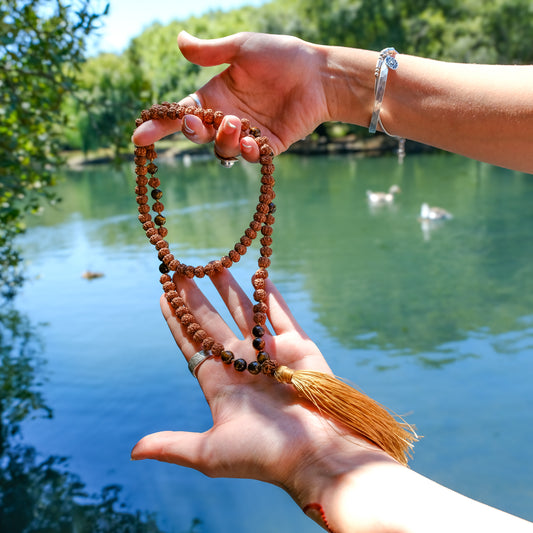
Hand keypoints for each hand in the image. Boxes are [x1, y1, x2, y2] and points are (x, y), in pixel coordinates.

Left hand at [130, 269, 390, 500]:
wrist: (316, 454)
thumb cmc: (263, 455)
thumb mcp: (210, 453)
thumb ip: (173, 445)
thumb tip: (132, 451)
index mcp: (220, 383)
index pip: (191, 344)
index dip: (176, 319)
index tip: (162, 293)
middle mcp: (242, 364)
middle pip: (212, 322)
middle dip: (195, 296)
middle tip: (180, 269)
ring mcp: (269, 352)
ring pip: (244, 312)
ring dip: (228, 288)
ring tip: (212, 264)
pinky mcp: (297, 346)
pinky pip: (279, 313)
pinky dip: (268, 294)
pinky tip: (256, 274)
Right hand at [132, 31, 329, 160]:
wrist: (318, 74)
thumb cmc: (281, 56)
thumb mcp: (241, 48)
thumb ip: (209, 51)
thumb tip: (178, 38)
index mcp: (216, 95)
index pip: (181, 113)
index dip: (159, 125)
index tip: (138, 136)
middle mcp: (227, 118)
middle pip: (197, 136)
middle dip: (191, 131)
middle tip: (196, 120)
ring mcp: (247, 134)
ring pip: (221, 150)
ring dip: (222, 139)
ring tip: (237, 121)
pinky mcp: (268, 147)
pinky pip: (249, 157)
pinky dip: (247, 151)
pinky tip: (253, 141)